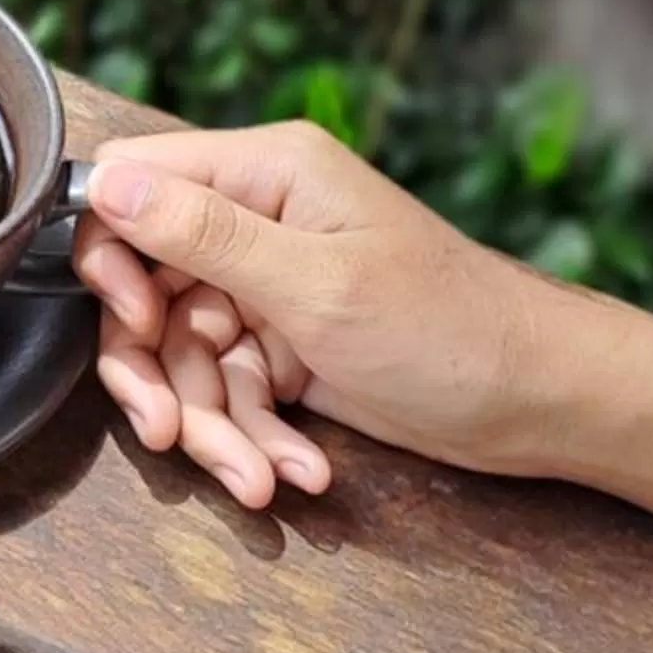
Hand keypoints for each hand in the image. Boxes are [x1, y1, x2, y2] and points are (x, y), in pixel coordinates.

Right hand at [73, 120, 561, 510]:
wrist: (543, 402)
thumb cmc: (451, 329)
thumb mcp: (317, 286)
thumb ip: (205, 236)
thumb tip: (109, 183)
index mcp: (266, 172)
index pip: (134, 182)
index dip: (112, 255)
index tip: (136, 324)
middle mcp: (259, 219)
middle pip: (147, 287)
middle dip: (158, 371)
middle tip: (168, 431)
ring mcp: (272, 285)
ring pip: (186, 355)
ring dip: (214, 427)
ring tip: (257, 481)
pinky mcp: (288, 344)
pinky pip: (232, 391)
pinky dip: (254, 438)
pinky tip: (296, 473)